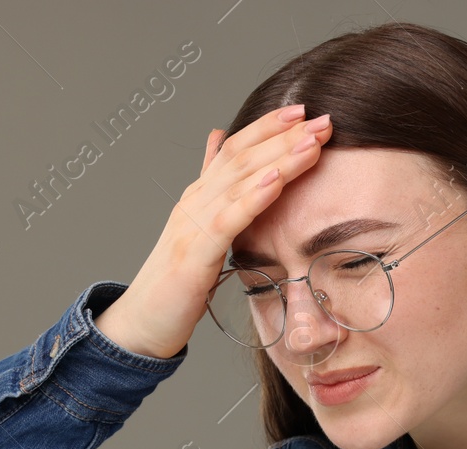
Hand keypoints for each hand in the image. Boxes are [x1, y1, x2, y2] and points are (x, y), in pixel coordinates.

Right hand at [94, 105, 333, 359]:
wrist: (144, 320)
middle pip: (243, 156)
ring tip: (311, 142)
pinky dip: (253, 196)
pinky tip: (276, 180)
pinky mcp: (196, 252)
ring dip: (279, 158)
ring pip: (239, 180)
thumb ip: (213, 186)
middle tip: (322, 119)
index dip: (269, 126)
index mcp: (201, 194)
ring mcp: (193, 223)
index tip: (303, 111)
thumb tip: (217, 139)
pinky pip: (228, 218)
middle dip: (284, 135)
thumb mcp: (201, 228)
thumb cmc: (177, 280)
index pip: (237, 148)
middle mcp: (196, 199)